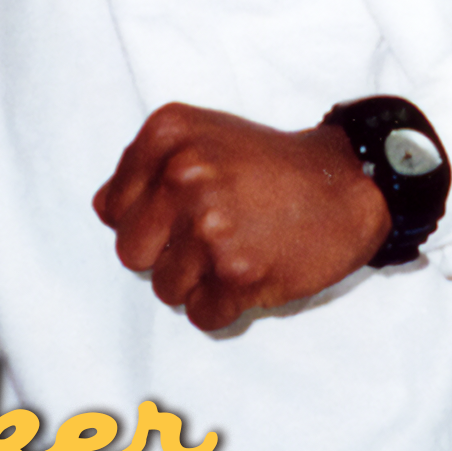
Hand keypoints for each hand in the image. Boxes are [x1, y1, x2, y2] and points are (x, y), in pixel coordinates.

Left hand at [92, 104, 390, 332]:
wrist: (346, 183)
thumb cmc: (268, 164)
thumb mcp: (201, 135)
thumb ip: (147, 167)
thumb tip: (106, 212)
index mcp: (167, 136)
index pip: (111, 209)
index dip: (145, 220)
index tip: (181, 212)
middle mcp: (184, 175)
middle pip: (131, 252)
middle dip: (165, 255)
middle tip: (208, 238)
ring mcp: (212, 226)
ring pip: (165, 288)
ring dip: (197, 282)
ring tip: (235, 251)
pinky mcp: (239, 273)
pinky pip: (201, 315)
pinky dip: (224, 306)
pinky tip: (250, 272)